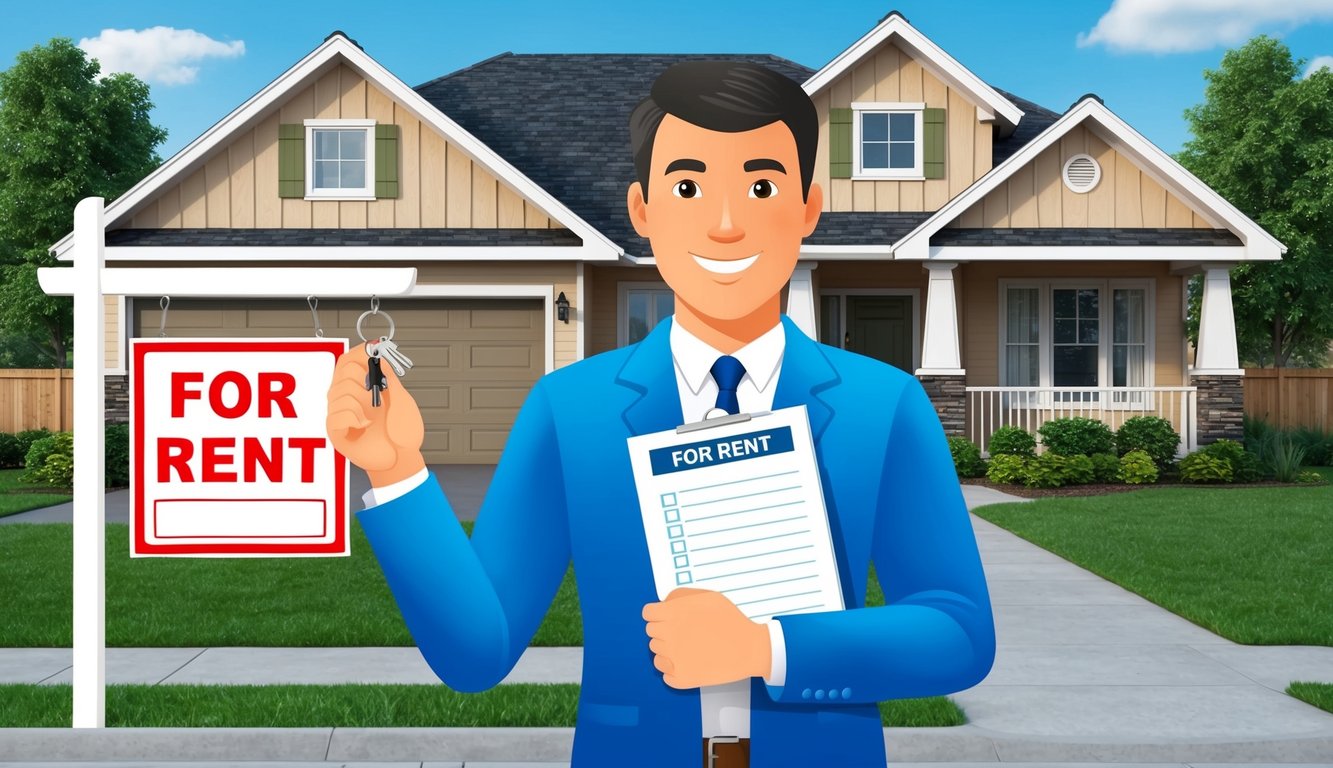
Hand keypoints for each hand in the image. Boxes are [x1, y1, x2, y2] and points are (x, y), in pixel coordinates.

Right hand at [326, 345, 425, 486]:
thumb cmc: (402, 433)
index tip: (369, 352)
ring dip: (361, 403)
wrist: (402, 459)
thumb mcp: (401, 400)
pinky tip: (364, 426)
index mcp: (363, 387)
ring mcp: (340, 413)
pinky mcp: (336, 430)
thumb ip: (389, 378)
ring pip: (339, 392)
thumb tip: (377, 356)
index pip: (348, 361)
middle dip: (362, 381)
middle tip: (375, 397)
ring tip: (372, 417)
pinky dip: (354, 418)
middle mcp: (348, 397)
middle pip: (342, 371)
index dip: (356, 353)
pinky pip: (337, 414)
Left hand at [642, 587, 771, 688]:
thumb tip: (664, 603)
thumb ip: (681, 596)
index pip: (648, 614)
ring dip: (668, 651)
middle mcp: (669, 635)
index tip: (668, 618)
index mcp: (672, 614)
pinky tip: (690, 663)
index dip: (657, 614)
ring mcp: (674, 659)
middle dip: (664, 632)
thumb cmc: (731, 620)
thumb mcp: (708, 596)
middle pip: (652, 633)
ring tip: (689, 648)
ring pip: (656, 654)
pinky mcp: (681, 678)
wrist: (750, 648)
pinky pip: (665, 674)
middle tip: (684, 633)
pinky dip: (675, 670)